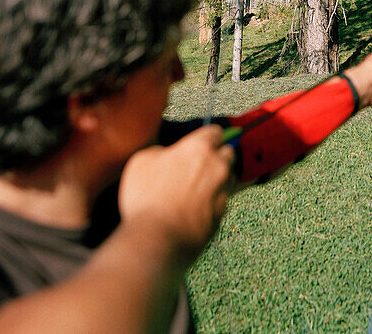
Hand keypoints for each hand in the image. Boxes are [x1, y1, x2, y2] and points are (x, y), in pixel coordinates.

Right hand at [118, 125, 234, 262]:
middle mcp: (216, 166)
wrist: (157, 239)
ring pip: (229, 176)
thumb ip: (160, 152)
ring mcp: (222, 190)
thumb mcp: (142, 161)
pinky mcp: (222, 213)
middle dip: (218, 156)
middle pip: (228, 152)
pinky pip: (223, 200)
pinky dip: (214, 201)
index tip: (202, 142)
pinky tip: (198, 208)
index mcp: (198, 148)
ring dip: (219, 178)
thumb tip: (167, 155)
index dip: (208, 137)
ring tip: (199, 188)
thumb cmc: (146, 197)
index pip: (215, 132)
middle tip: (201, 166)